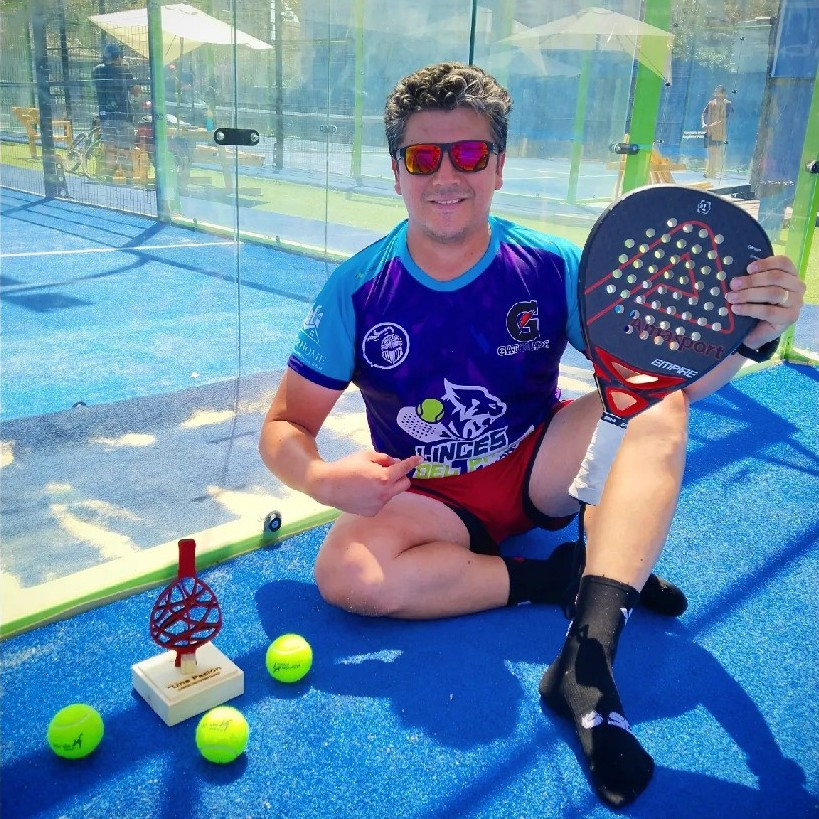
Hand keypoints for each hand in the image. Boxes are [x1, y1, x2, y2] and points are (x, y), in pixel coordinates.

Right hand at [309, 450, 423, 516]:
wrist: (328, 486)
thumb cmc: (346, 467)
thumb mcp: (365, 455)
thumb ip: (384, 458)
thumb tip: (395, 463)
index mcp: (384, 477)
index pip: (404, 469)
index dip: (412, 462)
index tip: (419, 459)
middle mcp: (385, 493)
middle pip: (405, 484)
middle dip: (401, 476)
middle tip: (389, 470)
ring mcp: (379, 505)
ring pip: (393, 493)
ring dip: (389, 486)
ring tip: (371, 481)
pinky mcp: (372, 512)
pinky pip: (382, 501)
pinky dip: (379, 495)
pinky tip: (365, 492)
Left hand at [725, 255, 804, 348]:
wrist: (756, 331)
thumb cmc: (755, 305)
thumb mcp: (753, 289)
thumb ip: (750, 278)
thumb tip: (736, 272)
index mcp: (790, 274)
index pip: (783, 263)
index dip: (765, 263)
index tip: (748, 268)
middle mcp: (797, 286)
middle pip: (776, 277)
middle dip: (752, 280)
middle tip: (733, 284)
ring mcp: (795, 302)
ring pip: (773, 293)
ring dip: (749, 294)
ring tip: (732, 298)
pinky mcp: (790, 317)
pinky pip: (769, 311)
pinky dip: (750, 309)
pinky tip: (737, 309)